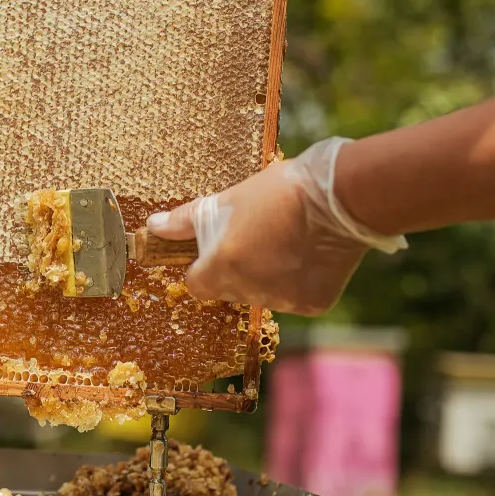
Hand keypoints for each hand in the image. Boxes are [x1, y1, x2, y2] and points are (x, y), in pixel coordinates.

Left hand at [146, 137, 407, 315]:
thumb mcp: (227, 200)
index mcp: (223, 267)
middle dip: (234, 269)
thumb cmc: (278, 192)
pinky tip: (306, 253)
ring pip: (261, 294)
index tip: (216, 248)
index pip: (196, 284)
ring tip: (283, 241)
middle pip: (228, 290)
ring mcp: (283, 300)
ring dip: (265, 276)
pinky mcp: (312, 304)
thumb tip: (153, 227)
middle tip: (255, 237)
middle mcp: (251, 290)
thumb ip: (185, 221)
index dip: (202, 266)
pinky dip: (296, 281)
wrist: (341, 195)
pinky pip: (293, 297)